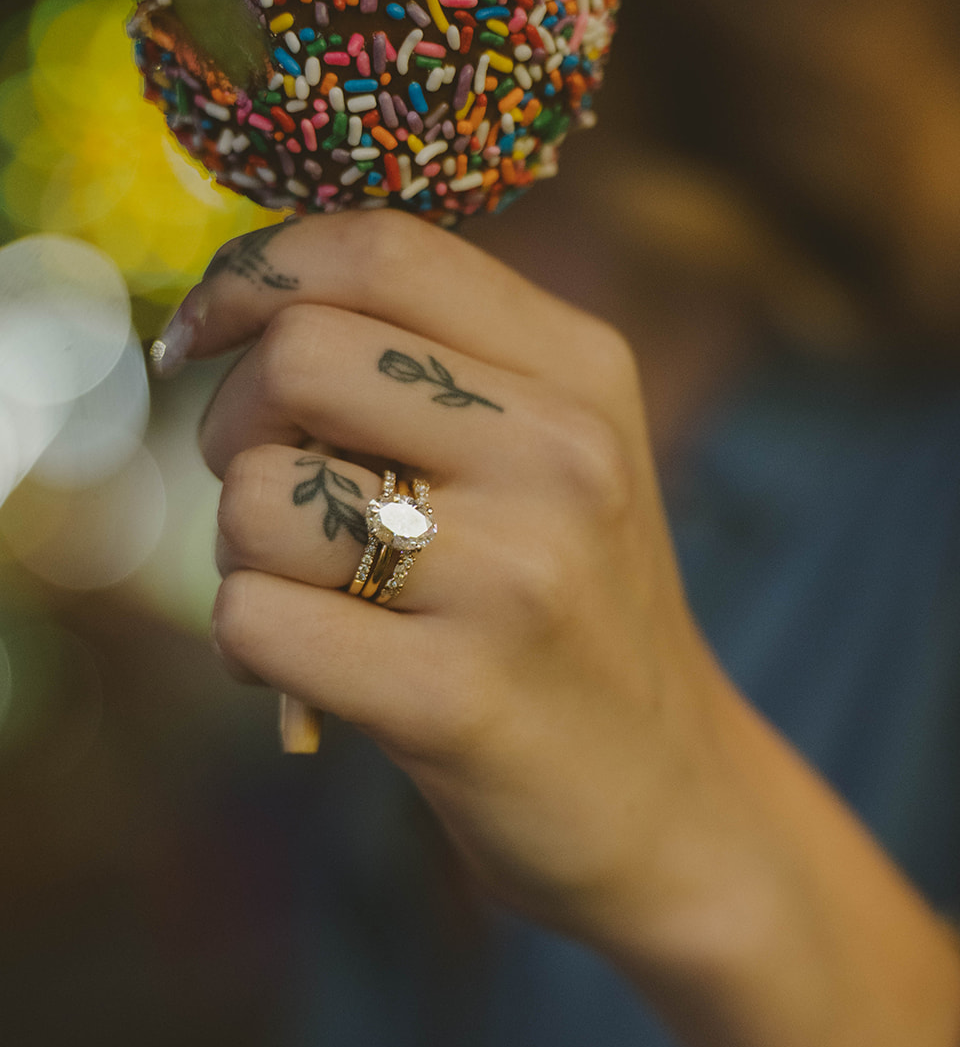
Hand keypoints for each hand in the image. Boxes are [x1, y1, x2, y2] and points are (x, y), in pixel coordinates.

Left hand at [179, 211, 734, 938]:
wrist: (668, 800)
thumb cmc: (569, 614)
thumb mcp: (555, 458)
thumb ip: (435, 366)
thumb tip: (242, 306)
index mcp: (583, 371)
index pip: (380, 246)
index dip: (255, 272)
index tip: (204, 335)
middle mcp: (563, 454)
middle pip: (299, 355)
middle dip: (233, 424)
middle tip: (272, 497)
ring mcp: (518, 576)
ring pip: (258, 498)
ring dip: (238, 553)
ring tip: (307, 599)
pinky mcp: (459, 697)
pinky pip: (254, 619)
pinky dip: (246, 645)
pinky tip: (304, 675)